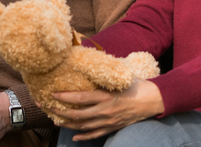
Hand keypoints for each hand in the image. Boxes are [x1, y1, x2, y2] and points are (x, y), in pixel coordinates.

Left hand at [49, 79, 163, 140]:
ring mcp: (109, 122)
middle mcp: (106, 111)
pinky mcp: (113, 127)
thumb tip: (88, 63)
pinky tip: (74, 136)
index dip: (65, 97)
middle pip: (78, 115)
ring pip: (84, 126)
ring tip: (56, 120)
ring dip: (68, 125)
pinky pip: (96, 134)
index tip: (53, 94)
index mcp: (106, 96)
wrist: (153, 100)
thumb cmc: (135, 85)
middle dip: (60, 112)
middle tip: (47, 107)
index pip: (81, 98)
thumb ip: (102, 75)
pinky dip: (84, 137)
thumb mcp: (118, 77)